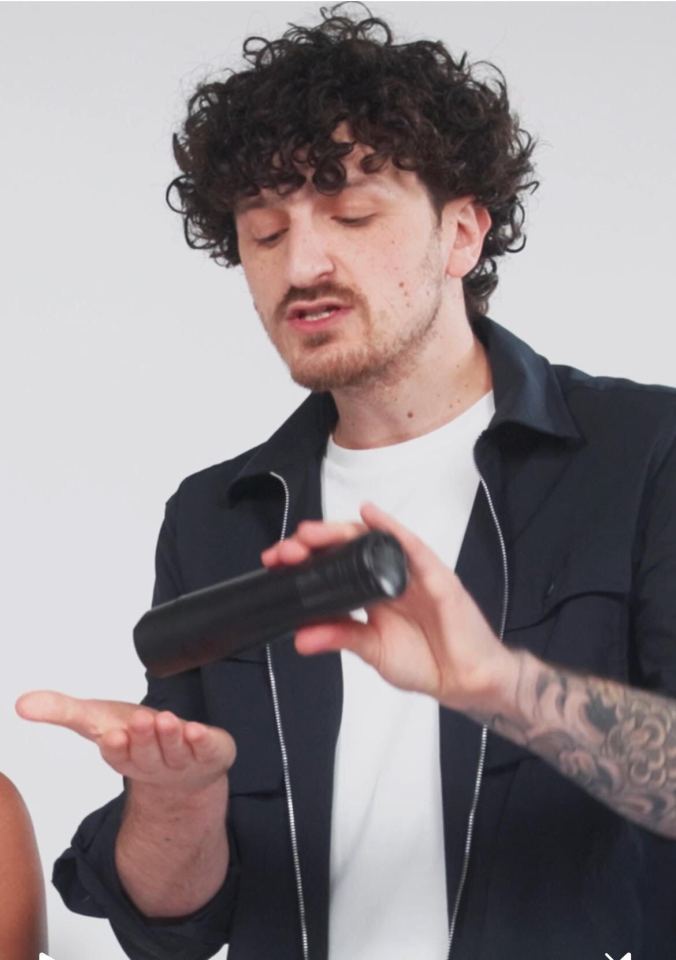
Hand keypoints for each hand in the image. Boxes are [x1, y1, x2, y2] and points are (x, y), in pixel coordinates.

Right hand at [15, 691, 235, 798]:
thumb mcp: (97, 720)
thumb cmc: (134, 738)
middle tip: (141, 720)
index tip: (111, 736)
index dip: (116, 748)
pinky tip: (198, 730)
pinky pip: (208, 750)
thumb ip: (62, 710)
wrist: (182, 770)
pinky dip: (203, 740)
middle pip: (146, 755)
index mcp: (125, 757)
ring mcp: (183, 762)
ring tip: (165, 719)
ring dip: (170, 737)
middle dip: (143, 739)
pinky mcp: (211, 754)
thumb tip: (20, 703)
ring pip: (175, 752)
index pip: (117, 756)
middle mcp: (153, 764)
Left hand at [261, 502, 518, 713]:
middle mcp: (386, 575)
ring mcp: (410, 572)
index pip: (331, 566)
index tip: (274, 562)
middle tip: (286, 549)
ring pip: (371, 541)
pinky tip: (370, 516)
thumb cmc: (425, 660)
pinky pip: (411, 547)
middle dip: (313, 543)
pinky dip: (390, 529)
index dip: (303, 560)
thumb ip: (339, 638)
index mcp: (369, 591)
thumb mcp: (372, 650)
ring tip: (312, 533)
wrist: (466, 680)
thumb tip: (300, 638)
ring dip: (339, 533)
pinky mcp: (435, 576)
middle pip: (345, 547)